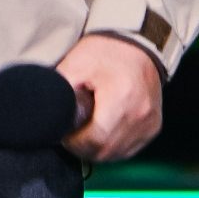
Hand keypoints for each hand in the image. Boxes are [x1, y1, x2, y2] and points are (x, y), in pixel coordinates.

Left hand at [56, 32, 165, 162]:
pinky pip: (129, 149)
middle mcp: (140, 114)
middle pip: (104, 152)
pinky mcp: (153, 126)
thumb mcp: (76, 64)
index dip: (74, 142)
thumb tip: (45, 115)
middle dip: (83, 147)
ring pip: (116, 154)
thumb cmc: (106, 52)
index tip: (66, 132)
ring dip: (98, 149)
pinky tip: (105, 130)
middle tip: (73, 131)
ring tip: (88, 129)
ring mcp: (149, 122)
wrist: (139, 43)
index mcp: (121, 97)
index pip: (94, 141)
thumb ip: (60, 91)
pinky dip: (113, 146)